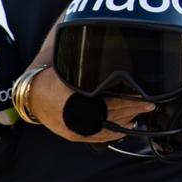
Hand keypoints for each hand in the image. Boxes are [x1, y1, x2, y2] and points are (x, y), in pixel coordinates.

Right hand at [27, 67, 153, 142]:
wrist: (31, 95)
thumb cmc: (52, 77)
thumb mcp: (73, 66)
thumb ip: (90, 62)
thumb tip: (110, 45)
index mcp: (79, 96)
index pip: (112, 99)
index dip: (131, 98)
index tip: (145, 93)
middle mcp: (79, 113)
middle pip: (114, 112)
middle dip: (134, 107)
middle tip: (150, 103)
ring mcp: (77, 126)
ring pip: (109, 125)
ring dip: (128, 118)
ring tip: (143, 112)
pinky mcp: (75, 134)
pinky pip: (100, 137)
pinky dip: (116, 132)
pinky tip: (128, 127)